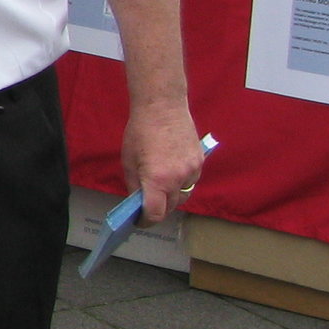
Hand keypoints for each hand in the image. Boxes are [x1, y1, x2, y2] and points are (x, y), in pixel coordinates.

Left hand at [123, 100, 205, 226]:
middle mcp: (178, 178)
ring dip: (171, 197)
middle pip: (171, 207)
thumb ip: (134, 186)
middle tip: (146, 205)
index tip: (140, 221)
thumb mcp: (128, 161)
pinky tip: (171, 172)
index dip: (146, 221)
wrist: (163, 107)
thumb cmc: (140, 131)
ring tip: (159, 187)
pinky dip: (181, 183)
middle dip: (158, 209)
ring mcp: (192, 170)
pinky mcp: (200, 162)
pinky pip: (191, 181)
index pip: (156, 214)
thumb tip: (137, 202)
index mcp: (157, 180)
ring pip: (183, 196)